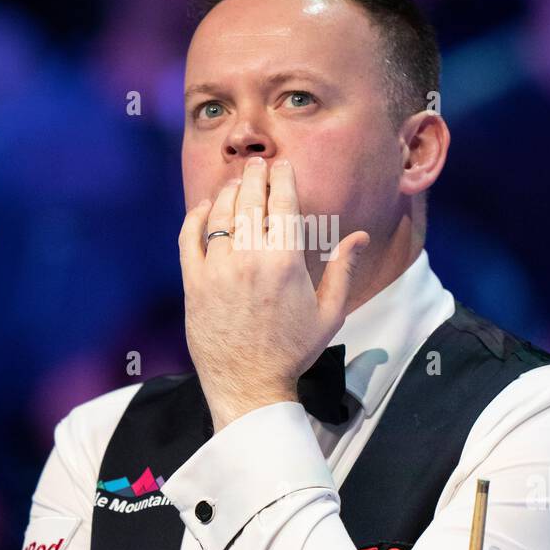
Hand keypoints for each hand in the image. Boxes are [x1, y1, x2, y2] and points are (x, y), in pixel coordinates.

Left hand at [178, 156, 368, 431]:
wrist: (249, 386)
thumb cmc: (293, 351)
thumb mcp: (329, 314)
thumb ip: (343, 270)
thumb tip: (360, 236)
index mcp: (285, 262)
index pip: (282, 202)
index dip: (282, 177)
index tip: (282, 164)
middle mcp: (250, 258)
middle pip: (249, 200)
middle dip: (255, 175)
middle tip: (257, 164)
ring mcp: (217, 269)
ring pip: (220, 214)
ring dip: (228, 192)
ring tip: (235, 184)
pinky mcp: (193, 283)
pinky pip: (189, 238)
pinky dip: (196, 217)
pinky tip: (205, 208)